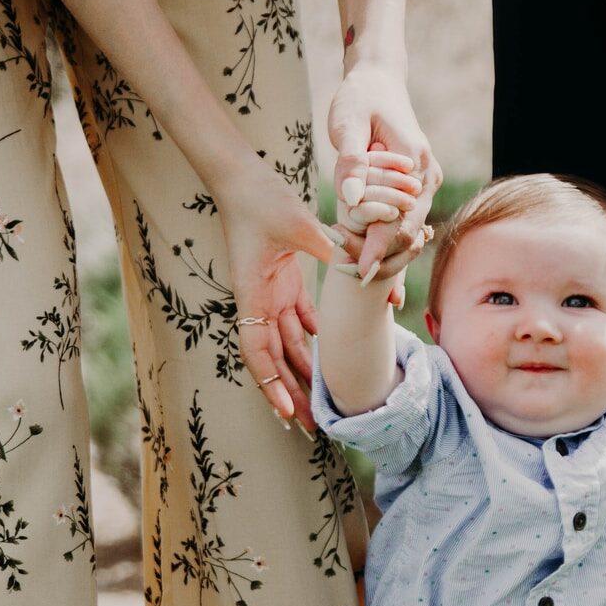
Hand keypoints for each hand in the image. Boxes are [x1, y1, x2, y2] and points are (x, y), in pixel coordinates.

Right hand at [212, 158, 339, 430]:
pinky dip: (312, 339)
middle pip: (273, 359)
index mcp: (252, 294)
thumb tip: (362, 260)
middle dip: (290, 395)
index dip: (271, 385)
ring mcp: (270, 293)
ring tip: (323, 402)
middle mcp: (257, 301)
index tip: (287, 415)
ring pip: (287, 344)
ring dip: (303, 372)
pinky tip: (329, 355)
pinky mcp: (282, 282)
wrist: (242, 177)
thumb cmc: (261, 198)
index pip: (257, 351)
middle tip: (312, 428)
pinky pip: (297, 320)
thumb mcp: (297, 223)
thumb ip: (329, 246)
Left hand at [327, 62, 442, 279]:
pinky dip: (390, 240)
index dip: (380, 247)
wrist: (378, 82)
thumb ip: (351, 161)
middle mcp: (427, 175)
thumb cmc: (359, 99)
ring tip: (362, 276)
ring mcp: (426, 182)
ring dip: (387, 252)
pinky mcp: (418, 187)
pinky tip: (374, 261)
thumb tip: (352, 199)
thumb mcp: (347, 124)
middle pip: (409, 230)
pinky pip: (406, 221)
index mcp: (413, 160)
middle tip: (354, 278)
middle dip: (384, 257)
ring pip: (410, 230)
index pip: (399, 216)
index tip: (360, 272)